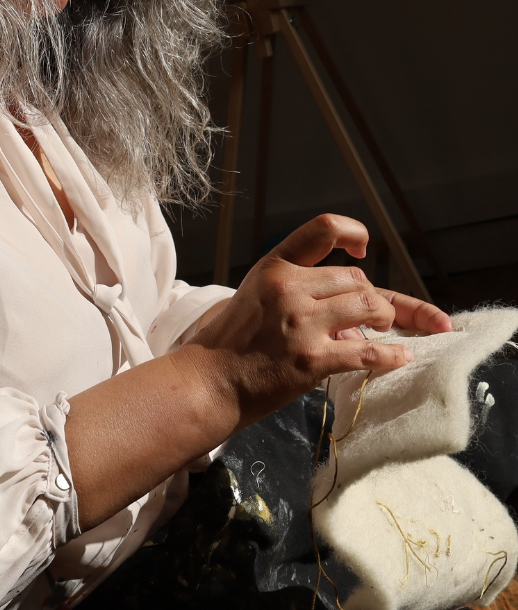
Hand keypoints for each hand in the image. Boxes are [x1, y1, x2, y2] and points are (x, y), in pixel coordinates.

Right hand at [182, 214, 422, 431]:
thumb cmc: (235, 339)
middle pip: (356, 278)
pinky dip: (391, 356)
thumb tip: (349, 286)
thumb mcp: (257, 291)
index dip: (353, 232)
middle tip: (374, 315)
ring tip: (382, 330)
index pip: (323, 229)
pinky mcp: (312, 359)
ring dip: (385, 319)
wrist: (210, 380)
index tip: (362, 247)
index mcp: (274, 265)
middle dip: (373, 296)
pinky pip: (368, 352)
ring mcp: (301, 322)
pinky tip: (400, 358)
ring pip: (370, 306)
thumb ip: (296, 281)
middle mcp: (288, 286)